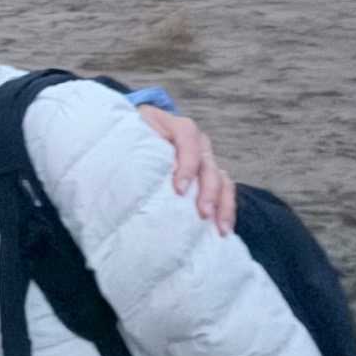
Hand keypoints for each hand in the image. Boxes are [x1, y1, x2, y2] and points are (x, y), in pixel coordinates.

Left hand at [137, 109, 235, 233]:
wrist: (138, 135)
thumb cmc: (133, 137)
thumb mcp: (130, 136)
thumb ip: (134, 150)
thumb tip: (132, 179)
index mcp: (176, 127)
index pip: (188, 139)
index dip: (187, 164)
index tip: (179, 189)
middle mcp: (197, 142)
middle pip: (208, 164)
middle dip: (209, 191)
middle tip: (203, 213)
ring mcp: (205, 160)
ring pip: (222, 179)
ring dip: (223, 204)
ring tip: (220, 228)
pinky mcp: (209, 176)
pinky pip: (224, 191)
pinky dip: (225, 210)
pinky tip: (222, 229)